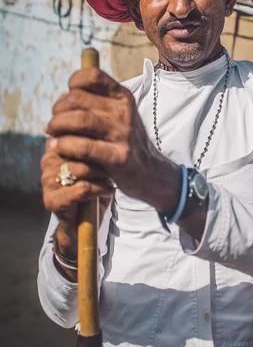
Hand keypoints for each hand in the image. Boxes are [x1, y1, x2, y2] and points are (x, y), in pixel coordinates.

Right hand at [41, 141, 113, 256]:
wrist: (86, 222)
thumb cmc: (96, 183)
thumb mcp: (98, 158)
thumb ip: (96, 141)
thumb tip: (105, 125)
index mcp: (57, 144)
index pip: (73, 130)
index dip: (94, 136)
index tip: (110, 144)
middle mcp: (48, 160)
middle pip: (78, 148)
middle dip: (99, 156)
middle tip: (111, 165)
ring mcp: (47, 180)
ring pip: (81, 169)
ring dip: (101, 175)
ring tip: (109, 179)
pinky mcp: (51, 199)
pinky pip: (82, 189)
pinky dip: (100, 190)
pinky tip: (108, 191)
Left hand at [44, 68, 179, 214]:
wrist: (150, 172)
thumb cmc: (123, 141)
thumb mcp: (118, 115)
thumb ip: (97, 103)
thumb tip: (66, 95)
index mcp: (123, 97)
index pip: (92, 76)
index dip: (74, 82)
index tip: (68, 97)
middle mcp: (124, 112)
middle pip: (77, 98)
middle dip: (58, 109)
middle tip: (53, 122)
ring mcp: (123, 134)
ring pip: (79, 120)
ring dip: (57, 126)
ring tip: (51, 134)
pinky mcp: (119, 157)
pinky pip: (83, 147)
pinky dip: (64, 146)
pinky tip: (57, 148)